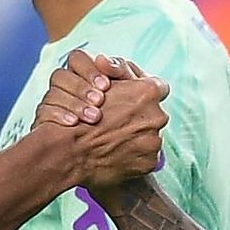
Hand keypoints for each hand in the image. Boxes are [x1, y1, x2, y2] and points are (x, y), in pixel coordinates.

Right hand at [34, 49, 146, 127]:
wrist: (113, 157)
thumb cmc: (127, 120)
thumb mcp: (134, 94)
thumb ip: (122, 72)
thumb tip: (103, 60)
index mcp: (84, 75)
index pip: (77, 59)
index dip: (89, 69)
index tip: (105, 85)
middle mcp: (65, 87)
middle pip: (61, 75)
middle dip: (82, 88)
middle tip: (100, 101)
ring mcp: (53, 104)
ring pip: (52, 93)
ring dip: (74, 103)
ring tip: (94, 117)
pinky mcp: (45, 122)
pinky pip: (44, 112)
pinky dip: (60, 116)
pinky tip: (74, 124)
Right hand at [47, 52, 166, 189]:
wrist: (70, 151)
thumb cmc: (80, 114)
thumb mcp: (100, 82)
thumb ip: (119, 73)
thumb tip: (118, 67)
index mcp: (148, 92)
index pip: (159, 87)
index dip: (144, 92)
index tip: (135, 99)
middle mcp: (157, 115)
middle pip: (154, 113)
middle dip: (140, 116)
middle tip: (118, 122)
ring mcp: (154, 141)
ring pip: (150, 135)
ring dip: (136, 137)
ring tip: (114, 140)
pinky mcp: (149, 162)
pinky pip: (145, 156)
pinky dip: (133, 155)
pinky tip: (116, 153)